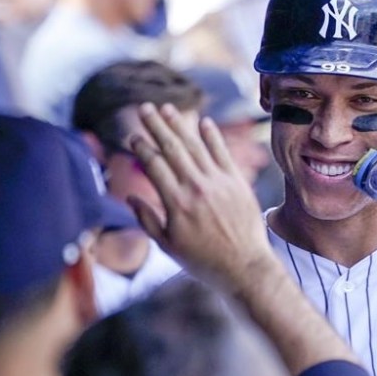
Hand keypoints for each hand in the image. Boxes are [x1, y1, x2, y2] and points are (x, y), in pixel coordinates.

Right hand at [126, 102, 273, 294]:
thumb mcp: (168, 246)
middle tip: (144, 108)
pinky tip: (203, 122)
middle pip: (172, 148)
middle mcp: (196, 188)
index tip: (133, 136)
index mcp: (176, 203)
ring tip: (167, 109)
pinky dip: (213, 136)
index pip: (154, 165)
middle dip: (156, 125)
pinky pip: (223, 153)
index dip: (141, 147)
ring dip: (180, 124)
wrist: (245, 267)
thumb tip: (131, 197)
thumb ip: (147, 219)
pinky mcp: (237, 182)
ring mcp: (219, 182)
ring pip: (195, 145)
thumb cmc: (203, 261)